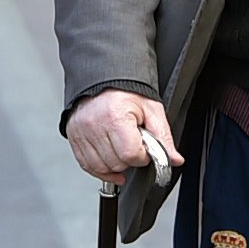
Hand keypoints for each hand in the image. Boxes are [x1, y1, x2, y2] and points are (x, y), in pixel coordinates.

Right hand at [67, 88, 183, 186]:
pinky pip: (86, 164)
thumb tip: (174, 159)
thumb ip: (163, 138)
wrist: (104, 78)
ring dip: (115, 164)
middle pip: (116, 163)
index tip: (144, 147)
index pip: (131, 155)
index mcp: (115, 116)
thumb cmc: (127, 91)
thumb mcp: (151, 110)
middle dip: (129, 159)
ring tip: (120, 148)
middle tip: (133, 143)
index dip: (143, 156)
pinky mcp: (73, 135)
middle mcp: (94, 124)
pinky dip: (100, 169)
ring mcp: (81, 131)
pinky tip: (110, 167)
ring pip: (101, 167)